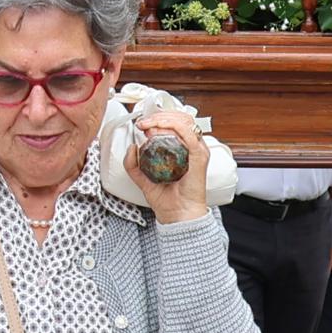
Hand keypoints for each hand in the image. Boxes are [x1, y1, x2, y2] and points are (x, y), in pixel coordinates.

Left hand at [124, 102, 208, 223]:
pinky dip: (175, 126)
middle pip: (180, 118)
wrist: (177, 216)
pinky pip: (190, 134)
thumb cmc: (167, 200)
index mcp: (182, 150)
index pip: (175, 123)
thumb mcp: (142, 179)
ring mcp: (197, 151)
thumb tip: (132, 146)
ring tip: (149, 126)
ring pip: (185, 122)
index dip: (158, 119)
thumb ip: (133, 165)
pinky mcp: (200, 157)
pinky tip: (161, 129)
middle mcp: (191, 148)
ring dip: (164, 119)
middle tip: (144, 124)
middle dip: (159, 116)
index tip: (142, 125)